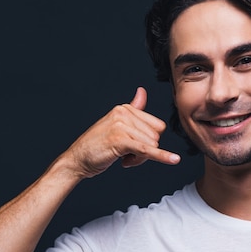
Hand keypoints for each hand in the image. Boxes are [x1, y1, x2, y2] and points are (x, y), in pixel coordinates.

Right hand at [61, 87, 179, 178]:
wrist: (77, 159)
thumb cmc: (97, 145)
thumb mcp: (116, 123)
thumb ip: (133, 108)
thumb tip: (142, 91)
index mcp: (125, 109)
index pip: (157, 126)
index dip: (149, 141)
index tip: (133, 147)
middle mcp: (123, 114)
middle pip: (156, 137)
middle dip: (145, 151)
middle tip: (126, 155)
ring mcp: (121, 126)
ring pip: (151, 146)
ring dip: (140, 158)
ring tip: (122, 158)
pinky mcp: (120, 140)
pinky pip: (147, 150)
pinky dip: (161, 156)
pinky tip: (173, 160)